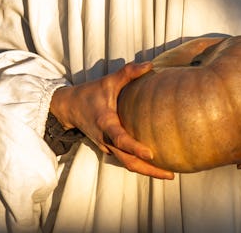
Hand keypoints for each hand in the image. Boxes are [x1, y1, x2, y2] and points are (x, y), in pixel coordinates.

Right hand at [49, 61, 174, 179]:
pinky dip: (139, 164)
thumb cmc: (90, 93)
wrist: (70, 107)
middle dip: (148, 170)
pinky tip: (155, 164)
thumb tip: (150, 65)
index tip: (151, 154)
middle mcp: (105, 138)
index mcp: (106, 122)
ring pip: (127, 163)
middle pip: (128, 160)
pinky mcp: (108, 147)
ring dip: (146, 170)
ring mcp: (106, 146)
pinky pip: (125, 159)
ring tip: (168, 174)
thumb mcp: (109, 81)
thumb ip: (129, 73)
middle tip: (170, 175)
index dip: (135, 147)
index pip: (121, 138)